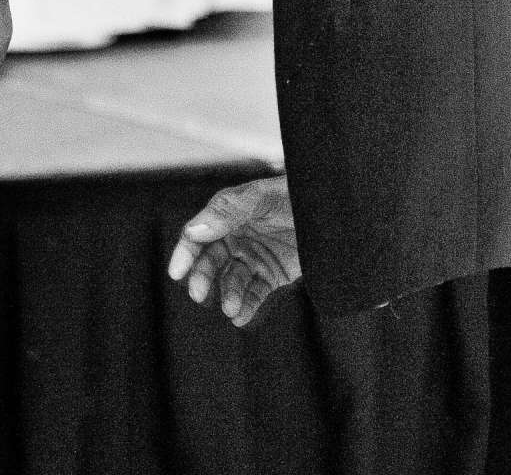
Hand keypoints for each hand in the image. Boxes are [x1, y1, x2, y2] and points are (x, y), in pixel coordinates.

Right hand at [167, 174, 300, 327]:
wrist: (334, 210)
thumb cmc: (295, 193)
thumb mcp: (261, 196)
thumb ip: (228, 210)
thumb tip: (194, 230)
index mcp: (228, 215)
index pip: (198, 235)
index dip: (185, 253)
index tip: (176, 271)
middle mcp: (238, 237)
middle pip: (211, 262)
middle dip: (203, 278)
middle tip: (199, 294)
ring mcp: (255, 257)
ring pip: (233, 280)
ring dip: (229, 295)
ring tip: (231, 308)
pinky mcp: (273, 274)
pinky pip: (256, 293)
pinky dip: (247, 306)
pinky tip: (241, 316)